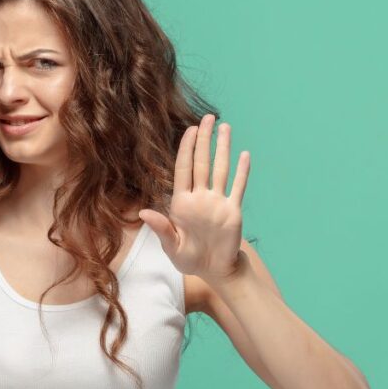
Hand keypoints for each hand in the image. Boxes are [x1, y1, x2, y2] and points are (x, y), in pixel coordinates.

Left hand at [138, 114, 250, 284]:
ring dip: (223, 148)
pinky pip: (238, 187)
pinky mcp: (233, 210)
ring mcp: (218, 202)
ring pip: (221, 169)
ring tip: (225, 127)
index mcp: (182, 203)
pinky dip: (242, 172)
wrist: (215, 271)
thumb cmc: (190, 260)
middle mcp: (200, 197)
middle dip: (204, 140)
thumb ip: (161, 229)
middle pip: (202, 163)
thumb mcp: (172, 247)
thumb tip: (143, 212)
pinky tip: (244, 155)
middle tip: (208, 118)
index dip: (187, 149)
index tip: (190, 130)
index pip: (184, 169)